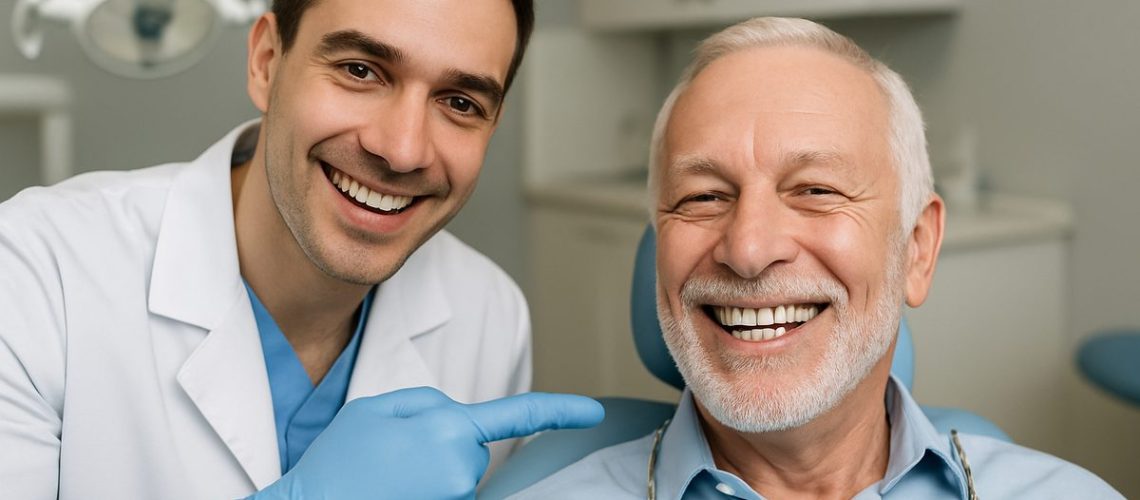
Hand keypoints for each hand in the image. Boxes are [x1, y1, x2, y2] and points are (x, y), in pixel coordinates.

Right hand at [251, 387, 603, 499]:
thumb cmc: (339, 462)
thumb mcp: (377, 408)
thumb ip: (427, 401)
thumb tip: (460, 420)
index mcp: (448, 426)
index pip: (517, 415)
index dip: (560, 411)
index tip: (593, 412)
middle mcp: (461, 466)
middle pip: (468, 450)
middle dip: (437, 448)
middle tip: (390, 457)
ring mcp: (457, 495)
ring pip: (455, 478)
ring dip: (426, 476)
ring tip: (386, 479)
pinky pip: (447, 494)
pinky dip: (425, 491)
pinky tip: (395, 492)